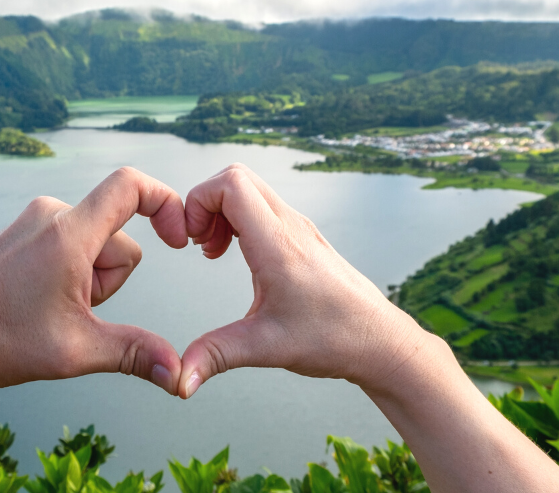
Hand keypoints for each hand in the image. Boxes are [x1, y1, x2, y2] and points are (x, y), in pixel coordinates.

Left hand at [0, 167, 187, 393]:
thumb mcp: (75, 352)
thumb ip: (134, 354)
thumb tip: (178, 373)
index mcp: (69, 234)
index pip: (131, 185)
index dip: (167, 203)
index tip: (179, 239)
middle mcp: (51, 214)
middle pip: (117, 238)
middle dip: (108, 280)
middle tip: (70, 312)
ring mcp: (33, 220)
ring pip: (93, 245)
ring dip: (87, 279)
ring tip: (48, 309)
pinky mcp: (21, 231)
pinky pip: (67, 245)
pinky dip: (67, 273)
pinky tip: (35, 301)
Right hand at [176, 163, 427, 397]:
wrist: (380, 341)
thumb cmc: (331, 339)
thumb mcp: (265, 348)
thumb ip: (216, 356)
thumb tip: (179, 381)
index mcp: (277, 244)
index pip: (230, 184)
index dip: (198, 202)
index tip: (192, 241)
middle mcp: (290, 226)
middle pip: (236, 176)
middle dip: (205, 202)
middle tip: (199, 243)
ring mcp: (300, 228)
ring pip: (251, 189)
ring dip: (222, 211)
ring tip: (214, 252)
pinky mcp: (304, 237)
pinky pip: (264, 207)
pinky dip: (240, 219)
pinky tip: (238, 256)